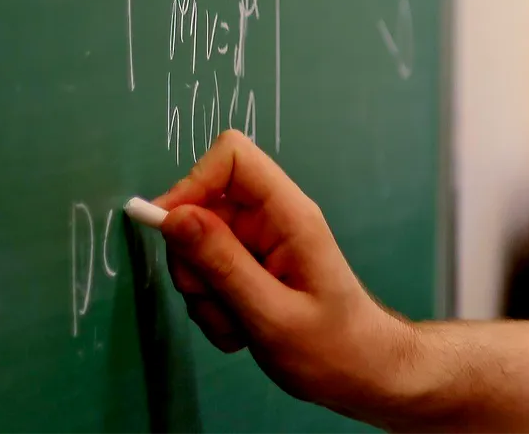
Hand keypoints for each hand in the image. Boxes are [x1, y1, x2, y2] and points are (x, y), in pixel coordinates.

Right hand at [155, 129, 415, 418]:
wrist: (358, 372)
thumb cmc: (329, 346)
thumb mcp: (269, 313)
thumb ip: (222, 264)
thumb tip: (173, 215)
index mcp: (289, 214)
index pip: (233, 156)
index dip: (192, 182)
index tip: (170, 231)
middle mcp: (273, 219)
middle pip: (201, 210)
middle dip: (194, 263)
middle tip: (223, 305)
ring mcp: (260, 244)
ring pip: (197, 250)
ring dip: (205, 295)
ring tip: (240, 325)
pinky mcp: (251, 269)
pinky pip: (207, 277)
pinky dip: (213, 309)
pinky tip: (242, 332)